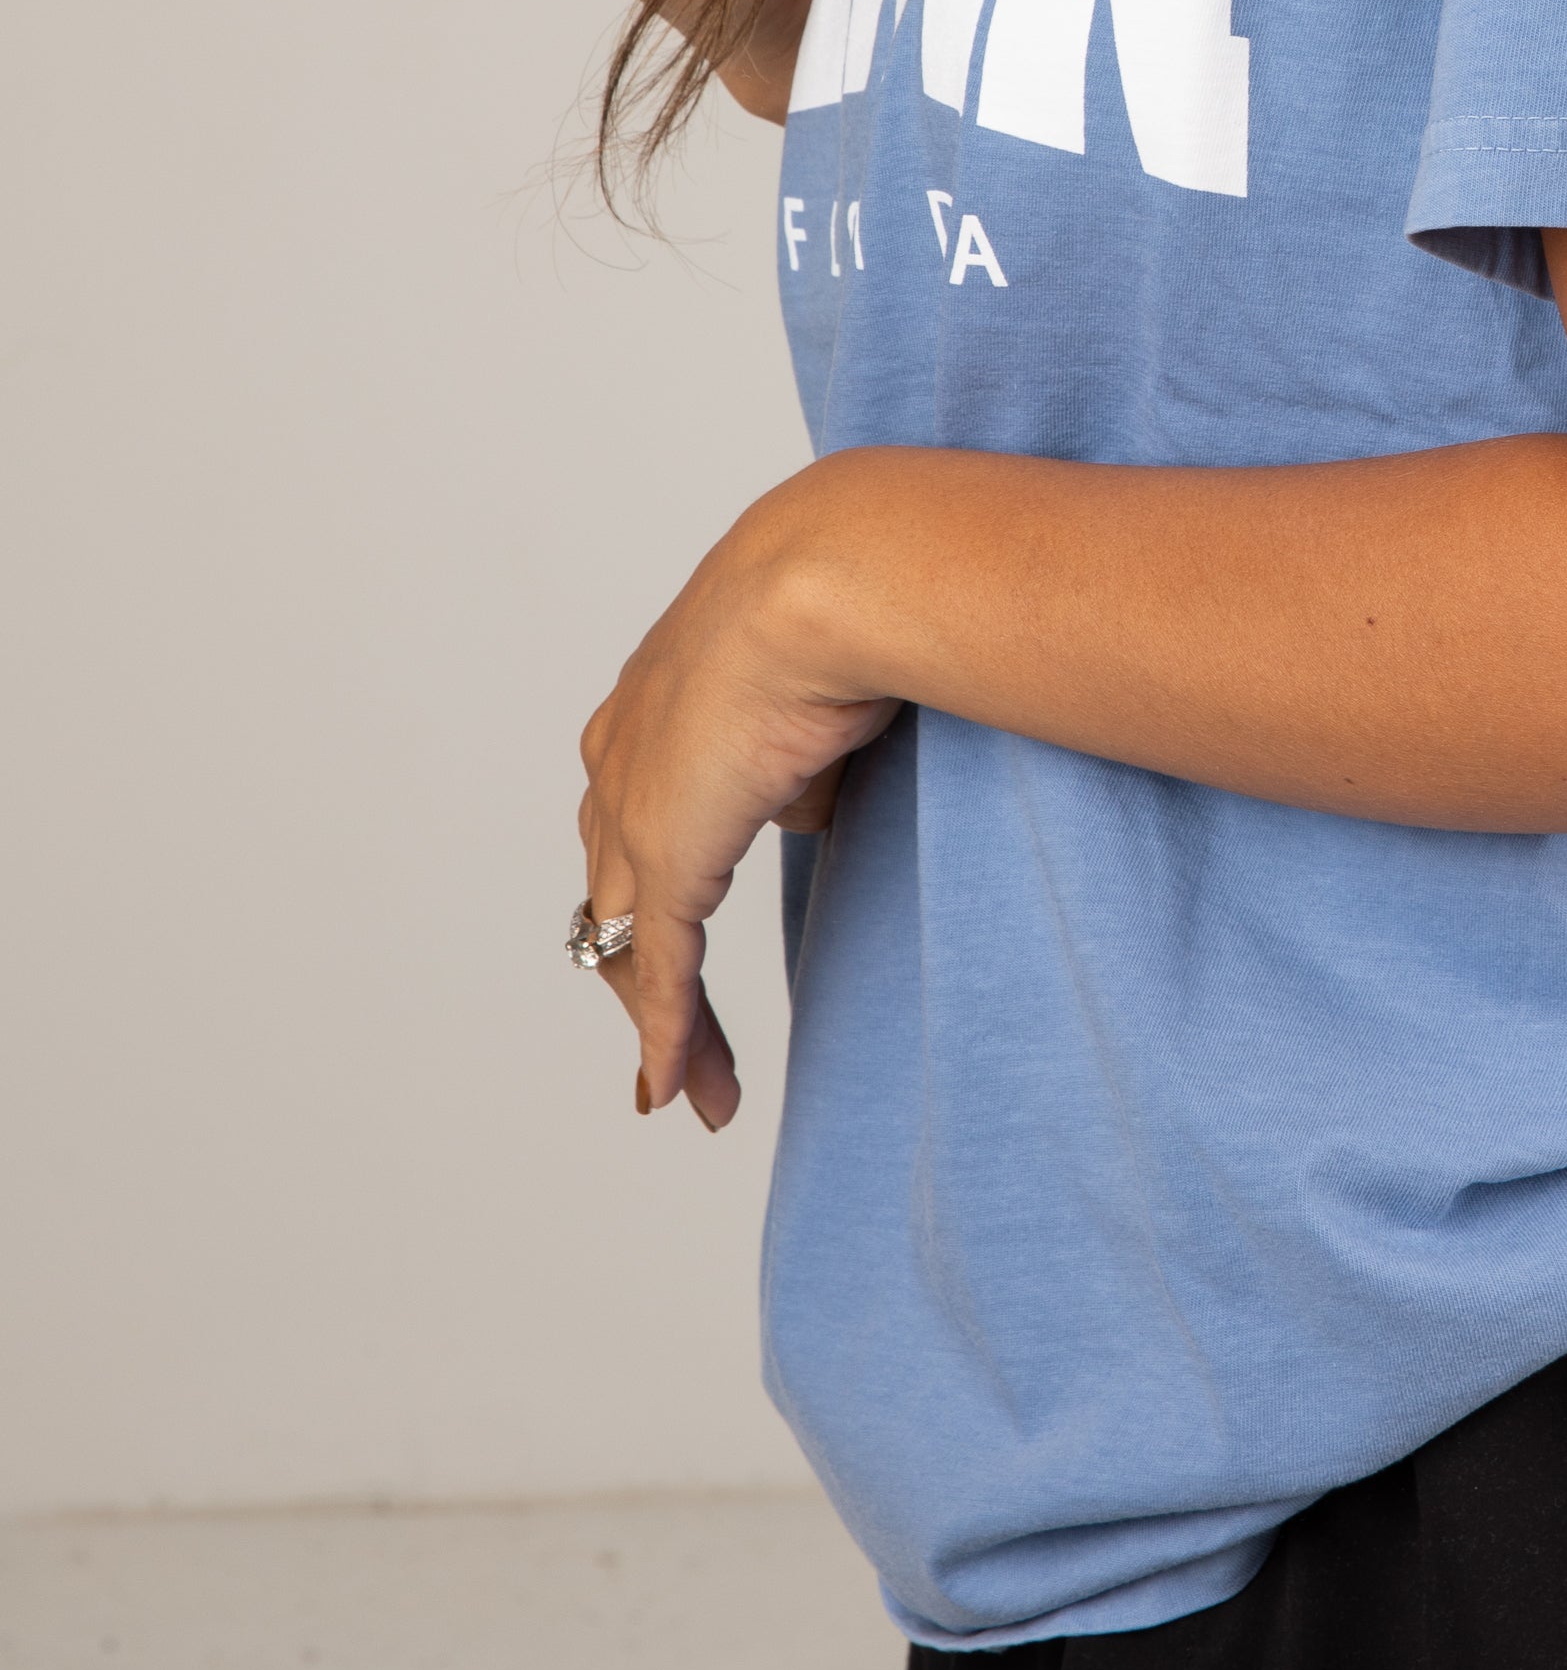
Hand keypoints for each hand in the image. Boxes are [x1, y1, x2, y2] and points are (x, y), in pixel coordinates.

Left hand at [576, 474, 899, 1128]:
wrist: (832, 575)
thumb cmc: (847, 597)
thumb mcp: (813, 683)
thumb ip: (793, 750)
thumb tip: (801, 800)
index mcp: (650, 703)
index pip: (637, 828)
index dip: (657, 902)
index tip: (685, 961)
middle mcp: (620, 754)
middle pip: (617, 900)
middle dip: (653, 985)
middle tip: (691, 1060)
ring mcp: (635, 804)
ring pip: (631, 944)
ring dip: (669, 1025)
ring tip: (702, 1093)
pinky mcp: (667, 851)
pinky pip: (660, 965)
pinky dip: (667, 1033)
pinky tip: (672, 1088)